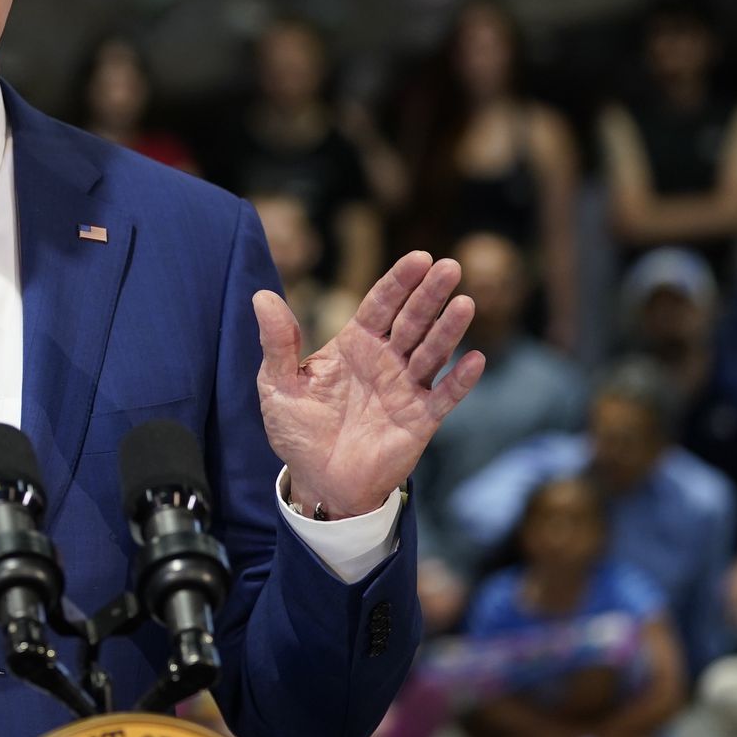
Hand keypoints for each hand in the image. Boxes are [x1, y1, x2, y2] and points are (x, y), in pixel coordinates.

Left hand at [256, 251, 483, 517]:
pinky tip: (474, 359)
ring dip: (448, 329)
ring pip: (432, 352)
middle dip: (430, 294)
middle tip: (449, 266)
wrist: (318, 479)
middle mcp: (385, 360)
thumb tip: (261, 297)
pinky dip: (460, 380)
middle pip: (411, 320)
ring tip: (464, 303)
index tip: (419, 257)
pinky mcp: (420, 420)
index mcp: (354, 344)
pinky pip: (444, 397)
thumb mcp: (278, 384)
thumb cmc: (298, 430)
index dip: (399, 281)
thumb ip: (276, 342)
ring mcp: (405, 388)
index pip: (380, 304)